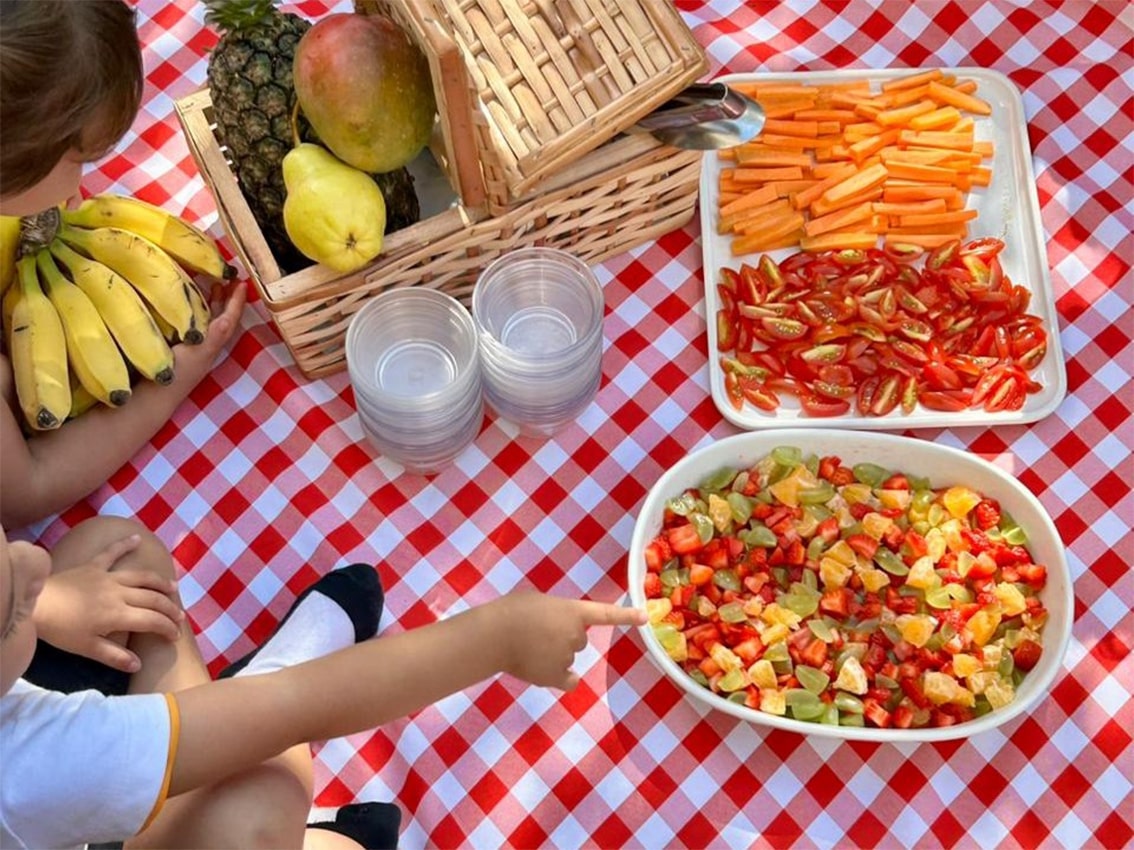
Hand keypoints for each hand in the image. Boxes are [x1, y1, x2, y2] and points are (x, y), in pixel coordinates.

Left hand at [34, 535, 183, 672]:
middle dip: (170, 609)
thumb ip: (114, 656)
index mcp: (119, 615)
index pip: (153, 621)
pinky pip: (111, 553)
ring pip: (142, 577)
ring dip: (160, 582)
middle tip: (181, 617)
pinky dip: (124, 545)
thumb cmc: (61, 630)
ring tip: (173, 587)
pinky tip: (137, 539)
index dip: (168, 629)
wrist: (37, 603)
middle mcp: (120, 593)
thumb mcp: (86, 649)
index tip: (175, 637)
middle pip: (153, 599)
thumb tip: (139, 665)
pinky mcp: (93, 566)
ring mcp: (108, 577)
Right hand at [171, 279, 246, 381]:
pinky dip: (192, 309)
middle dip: (226, 297)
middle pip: (221, 316)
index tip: (241, 282)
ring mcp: (191, 346)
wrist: (150, 397)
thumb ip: (213, 336)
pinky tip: (185, 303)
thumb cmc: (176, 375)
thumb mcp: (197, 354)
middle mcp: (205, 344)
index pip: (230, 318)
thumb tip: (230, 318)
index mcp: (212, 343)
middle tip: (227, 278)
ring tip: (211, 284)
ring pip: (206, 319)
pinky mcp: (176, 347)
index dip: (236, 301)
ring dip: (211, 301)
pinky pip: (190, 323)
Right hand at [494, 591, 646, 690]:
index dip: (627, 616)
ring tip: (528, 647)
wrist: (495, 635)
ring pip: (566, 657)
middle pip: (579, 639)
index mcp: (574, 612)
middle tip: (538, 632)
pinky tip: (547, 673)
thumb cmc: (513, 610)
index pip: (606, 614)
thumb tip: (554, 626)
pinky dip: (563, 678)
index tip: (645, 617)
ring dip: (554, 654)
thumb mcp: (539, 601)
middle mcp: (576, 635)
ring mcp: (567, 658)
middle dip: (564, 636)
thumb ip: (556, 612)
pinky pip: (568, 680)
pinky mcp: (555, 677)